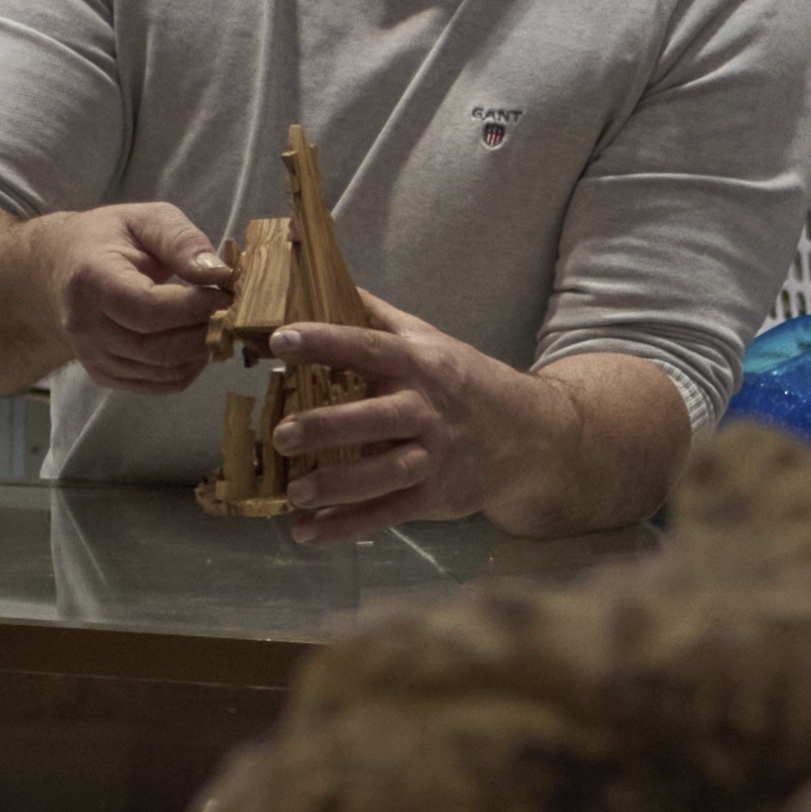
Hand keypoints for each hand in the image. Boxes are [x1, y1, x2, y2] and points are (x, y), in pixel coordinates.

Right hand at [39, 197, 237, 395]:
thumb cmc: (107, 239)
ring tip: (218, 323)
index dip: (193, 308)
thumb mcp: (145, 219)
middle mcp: (86, 326)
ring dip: (202, 352)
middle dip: (206, 333)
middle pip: (158, 349)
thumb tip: (218, 273)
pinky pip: (160, 384)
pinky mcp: (105, 375)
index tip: (225, 294)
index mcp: (92, 280)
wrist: (61, 269)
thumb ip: (181, 240)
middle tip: (231, 311)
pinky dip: (190, 367)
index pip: (147, 309)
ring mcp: (93, 357)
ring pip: (164, 372)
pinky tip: (198, 340)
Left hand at [252, 300, 550, 537]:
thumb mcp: (429, 341)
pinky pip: (387, 513)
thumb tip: (323, 280)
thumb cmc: (465, 382)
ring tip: (294, 490)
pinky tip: (307, 530)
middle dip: (328, 427)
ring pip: (383, 474)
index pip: (368, 348)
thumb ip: (377, 318)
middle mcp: (426, 410)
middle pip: (375, 419)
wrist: (529, 434)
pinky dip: (347, 526)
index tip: (281, 341)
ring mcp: (433, 458)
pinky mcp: (435, 497)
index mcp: (419, 365)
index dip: (325, 342)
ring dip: (337, 486)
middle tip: (283, 434)